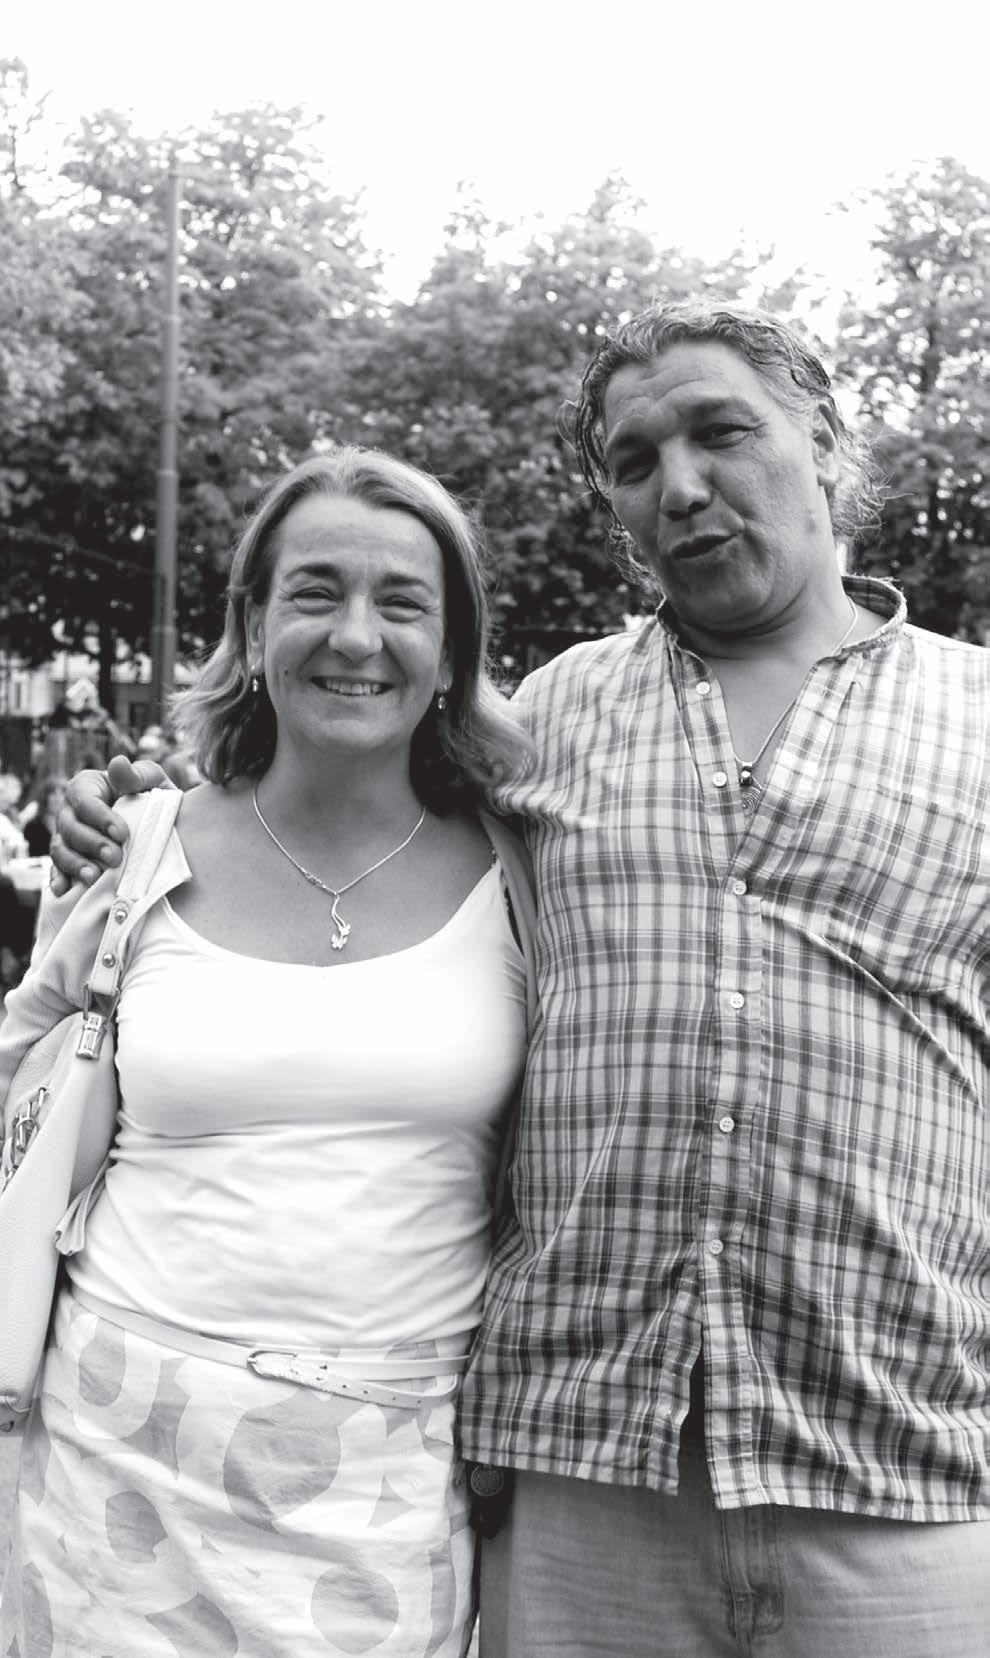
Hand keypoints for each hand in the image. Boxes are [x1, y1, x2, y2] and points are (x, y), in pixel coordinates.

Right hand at [49, 755, 169, 893]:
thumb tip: (119, 763)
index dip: (100, 818)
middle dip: (91, 844)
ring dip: (75, 864)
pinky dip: (59, 880)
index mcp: (87, 787)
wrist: (160, 828)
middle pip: (69, 827)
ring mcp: (66, 837)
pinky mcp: (68, 860)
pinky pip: (57, 870)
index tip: (122, 834)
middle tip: (115, 858)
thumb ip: (137, 775)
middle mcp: (70, 811)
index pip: (85, 801)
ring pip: (60, 850)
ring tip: (93, 878)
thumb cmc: (153, 798)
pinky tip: (64, 890)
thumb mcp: (152, 782)